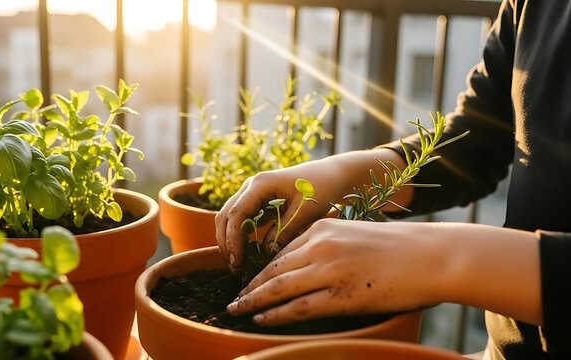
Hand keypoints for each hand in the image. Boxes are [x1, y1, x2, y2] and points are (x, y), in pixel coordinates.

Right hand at [216, 160, 341, 270]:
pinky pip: (242, 219)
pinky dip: (240, 235)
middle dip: (226, 241)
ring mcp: (252, 192)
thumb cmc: (320, 188)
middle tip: (235, 266)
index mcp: (260, 184)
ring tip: (239, 263)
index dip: (233, 239)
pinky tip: (248, 253)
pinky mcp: (258, 201)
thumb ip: (284, 232)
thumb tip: (265, 253)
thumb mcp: (305, 212)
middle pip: (225, 215)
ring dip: (230, 239)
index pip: (236, 214)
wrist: (330, 175)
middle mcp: (250, 186)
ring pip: (230, 217)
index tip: (237, 261)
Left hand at [225, 219, 446, 325]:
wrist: (432, 255)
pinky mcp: (342, 295)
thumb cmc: (399, 247)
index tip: (250, 281)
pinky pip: (299, 307)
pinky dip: (276, 314)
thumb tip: (309, 264)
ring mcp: (329, 270)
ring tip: (237, 310)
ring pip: (279, 287)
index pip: (282, 252)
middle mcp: (320, 245)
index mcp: (323, 228)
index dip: (262, 269)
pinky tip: (262, 319)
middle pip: (274, 269)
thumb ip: (329, 245)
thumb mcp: (355, 234)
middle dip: (250, 286)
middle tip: (234, 298)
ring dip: (254, 301)